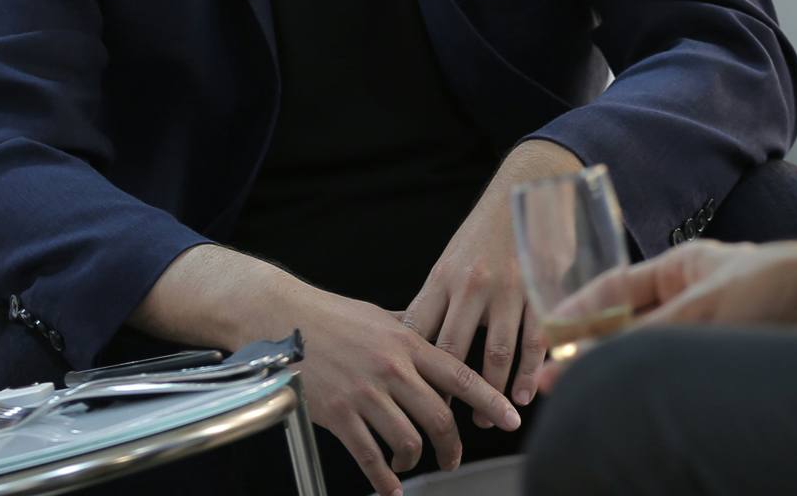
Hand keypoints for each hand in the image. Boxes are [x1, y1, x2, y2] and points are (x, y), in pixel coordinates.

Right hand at [293, 289, 522, 495]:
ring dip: (414, 460)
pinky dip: (383, 479)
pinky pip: (368, 456)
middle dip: (452, 446)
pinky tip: (390, 488)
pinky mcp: (339, 415)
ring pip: (406, 440)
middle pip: (438, 417)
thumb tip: (435, 338)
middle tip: (454, 459)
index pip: (461, 376)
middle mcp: (393, 369)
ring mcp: (366, 394)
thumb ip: (412, 332)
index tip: (510, 418)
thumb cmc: (334, 317)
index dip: (489, 400)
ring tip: (411, 463)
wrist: (286, 320)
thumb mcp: (383, 317)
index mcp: (409, 343)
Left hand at [402, 140, 581, 424]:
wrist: (526, 187)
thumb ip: (436, 300)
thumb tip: (410, 342)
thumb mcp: (451, 259)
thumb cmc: (484, 230)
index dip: (413, 373)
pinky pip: (534, 339)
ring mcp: (508, 286)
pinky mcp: (539, 287)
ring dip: (490, 393)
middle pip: (452, 351)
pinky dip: (530, 373)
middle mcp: (472, 283)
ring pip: (495, 353)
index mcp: (444, 277)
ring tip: (487, 418)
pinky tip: (525, 395)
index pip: (419, 334)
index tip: (411, 401)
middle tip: (446, 424)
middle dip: (448, 394)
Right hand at [535, 240, 796, 393]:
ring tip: (587, 400)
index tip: (547, 337)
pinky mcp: (728, 362)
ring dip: (623, 373)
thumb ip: (646, 335)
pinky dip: (657, 388)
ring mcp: (711, 331)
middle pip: (630, 326)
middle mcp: (694, 297)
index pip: (617, 286)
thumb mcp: (705, 307)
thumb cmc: (780, 286)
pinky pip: (681, 375)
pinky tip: (639, 405)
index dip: (579, 312)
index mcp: (685, 266)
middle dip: (594, 351)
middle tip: (558, 381)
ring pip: (653, 354)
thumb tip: (592, 358)